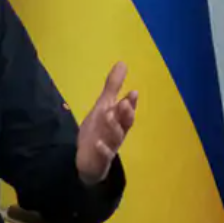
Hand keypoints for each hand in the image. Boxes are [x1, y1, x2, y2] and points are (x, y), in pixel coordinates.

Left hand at [76, 61, 137, 184]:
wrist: (90, 159)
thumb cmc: (100, 129)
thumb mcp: (104, 106)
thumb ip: (113, 86)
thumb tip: (122, 63)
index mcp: (118, 120)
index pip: (126, 110)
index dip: (130, 103)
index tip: (133, 92)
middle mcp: (116, 132)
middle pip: (124, 123)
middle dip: (126, 113)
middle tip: (125, 103)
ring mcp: (109, 145)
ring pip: (115, 137)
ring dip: (113, 127)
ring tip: (109, 116)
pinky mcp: (99, 158)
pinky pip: (103, 154)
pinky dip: (102, 149)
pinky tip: (98, 143)